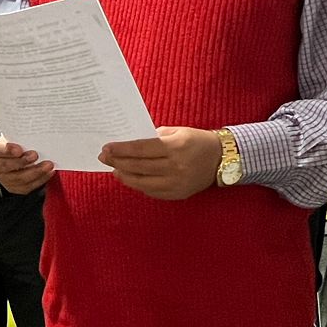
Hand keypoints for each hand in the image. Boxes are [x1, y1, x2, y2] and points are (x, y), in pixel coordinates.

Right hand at [0, 137, 53, 194]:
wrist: (16, 157)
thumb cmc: (18, 146)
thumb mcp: (17, 138)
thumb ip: (23, 137)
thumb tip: (35, 136)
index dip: (8, 150)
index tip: (19, 149)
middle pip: (8, 166)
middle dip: (24, 161)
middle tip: (36, 155)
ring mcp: (6, 179)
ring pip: (20, 178)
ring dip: (36, 172)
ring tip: (48, 165)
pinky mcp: (16, 188)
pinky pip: (28, 186)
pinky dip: (40, 179)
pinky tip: (48, 173)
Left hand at [99, 127, 221, 200]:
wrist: (222, 159)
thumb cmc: (197, 141)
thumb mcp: (177, 131)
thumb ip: (154, 137)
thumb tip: (129, 143)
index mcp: (175, 147)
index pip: (141, 149)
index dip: (121, 149)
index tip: (107, 147)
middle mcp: (176, 166)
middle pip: (139, 166)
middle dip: (118, 161)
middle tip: (104, 157)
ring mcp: (177, 183)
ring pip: (142, 182)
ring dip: (125, 176)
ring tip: (115, 169)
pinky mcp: (178, 194)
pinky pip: (152, 192)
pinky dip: (139, 185)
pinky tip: (130, 178)